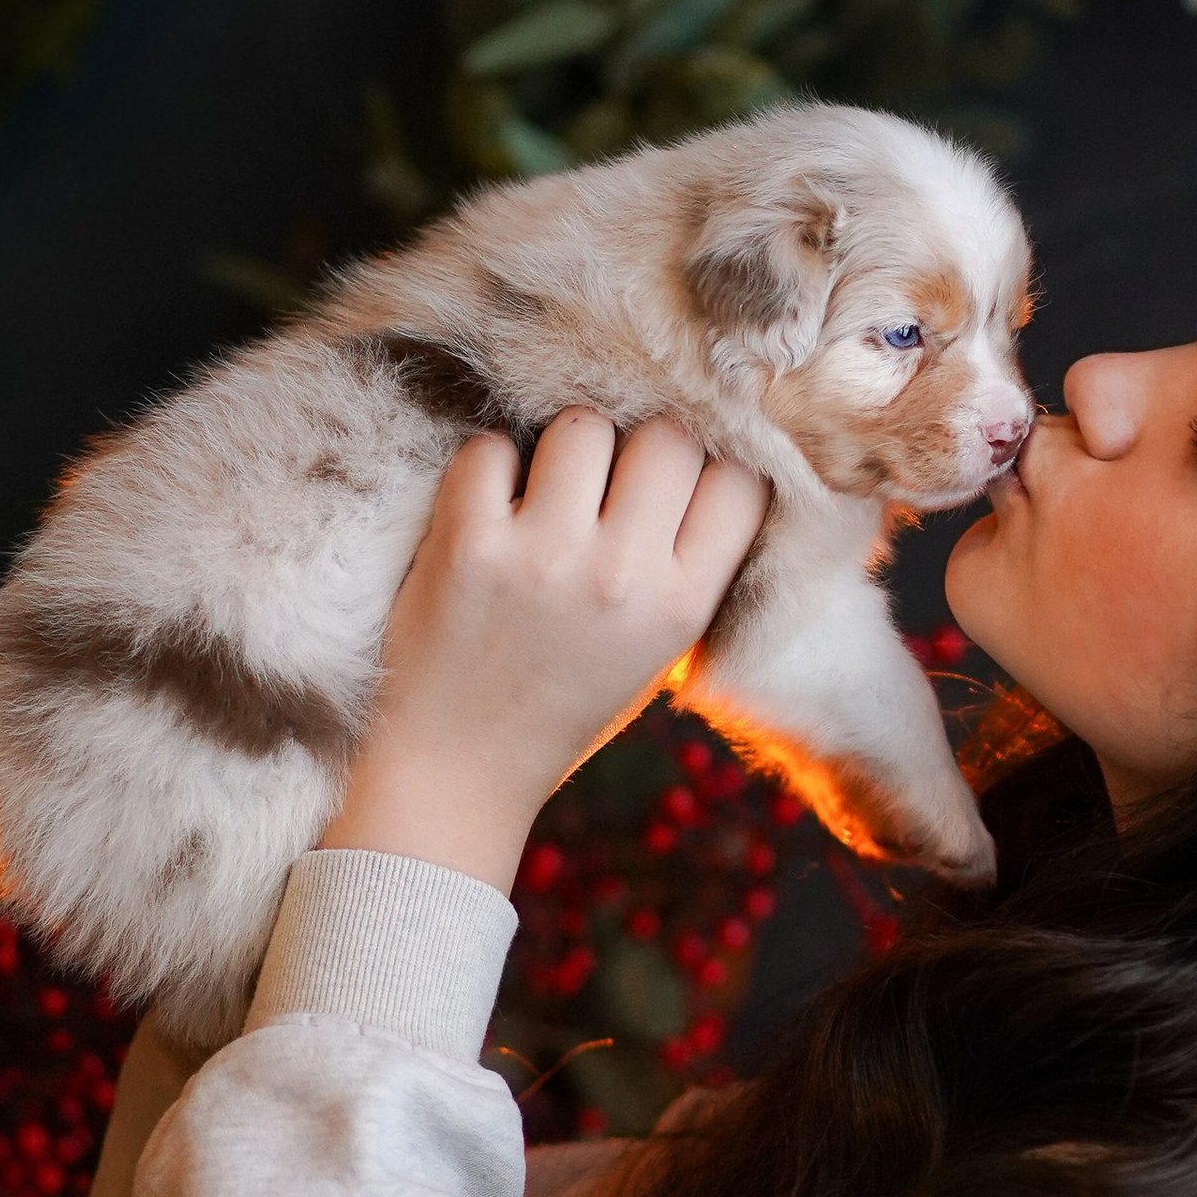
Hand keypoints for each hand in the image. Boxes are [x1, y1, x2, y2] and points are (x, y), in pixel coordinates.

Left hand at [319, 415, 768, 894]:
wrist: (457, 769)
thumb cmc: (563, 699)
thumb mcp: (657, 649)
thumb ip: (688, 561)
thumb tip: (706, 448)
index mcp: (680, 607)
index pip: (739, 481)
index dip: (711, 466)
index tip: (678, 482)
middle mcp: (620, 577)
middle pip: (667, 437)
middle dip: (639, 447)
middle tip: (608, 484)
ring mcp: (543, 556)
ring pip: (583, 426)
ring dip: (566, 448)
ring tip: (547, 492)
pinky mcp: (468, 544)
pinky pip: (491, 448)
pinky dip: (489, 466)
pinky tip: (491, 508)